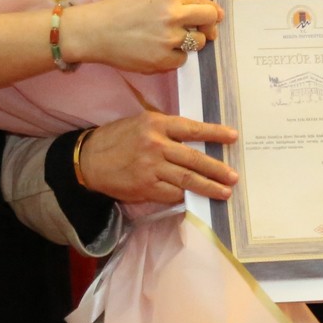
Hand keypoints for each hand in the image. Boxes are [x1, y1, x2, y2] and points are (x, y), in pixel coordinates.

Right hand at [61, 0, 221, 73]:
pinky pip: (182, 60)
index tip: (212, 16)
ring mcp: (169, 38)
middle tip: (204, 30)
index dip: (210, 11)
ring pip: (198, 42)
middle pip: (209, 20)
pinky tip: (159, 51)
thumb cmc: (119, 10)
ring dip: (190, 42)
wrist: (95, 30)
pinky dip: (174, 57)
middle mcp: (173, 14)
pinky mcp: (162, 59)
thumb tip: (208, 11)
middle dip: (210, 25)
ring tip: (170, 40)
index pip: (204, 2)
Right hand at [78, 111, 238, 204]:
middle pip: (194, 158)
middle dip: (217, 169)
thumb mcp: (141, 123)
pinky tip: (198, 199)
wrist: (88, 160)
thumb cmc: (117, 139)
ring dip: (208, 187)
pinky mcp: (146, 187)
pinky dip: (186, 196)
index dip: (214, 133)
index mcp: (156, 124)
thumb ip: (166, 129)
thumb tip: (195, 139)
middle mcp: (155, 144)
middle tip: (233, 176)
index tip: (233, 137)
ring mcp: (151, 168)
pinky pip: (172, 194)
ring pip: (187, 179)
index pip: (192, 128)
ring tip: (224, 192)